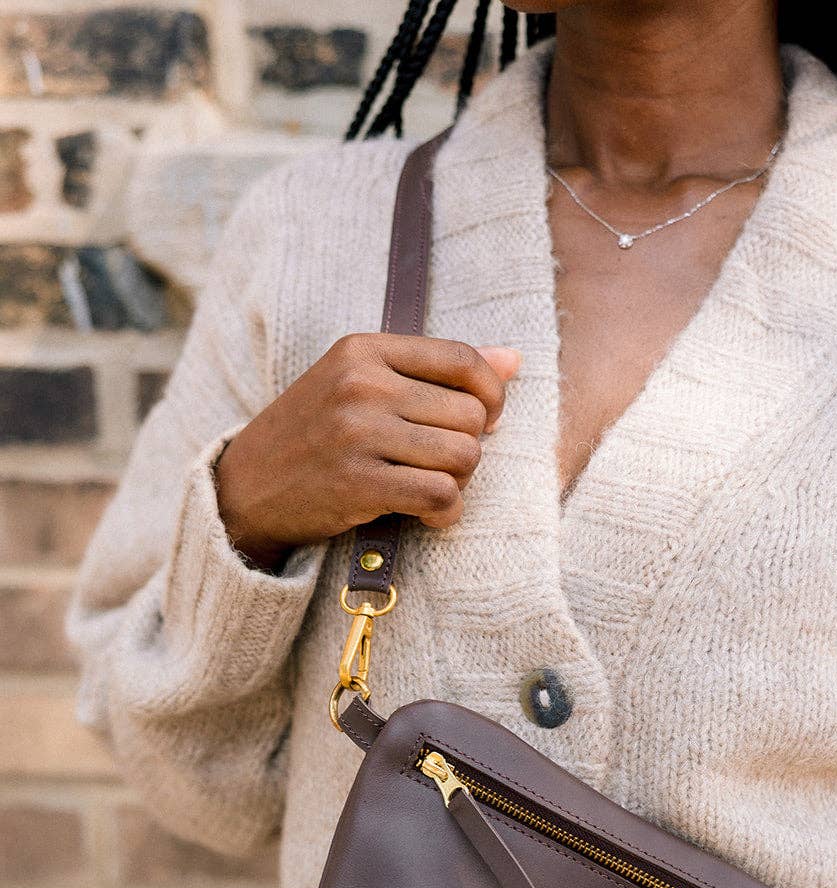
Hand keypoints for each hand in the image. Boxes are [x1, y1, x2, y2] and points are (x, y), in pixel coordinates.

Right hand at [215, 335, 521, 569]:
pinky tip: (429, 515)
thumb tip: (515, 359)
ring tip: (433, 487)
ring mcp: (357, 435)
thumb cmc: (315, 433)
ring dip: (460, 482)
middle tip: (441, 464)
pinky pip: (440, 495)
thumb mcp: (362, 383)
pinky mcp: (358, 485)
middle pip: (469, 414)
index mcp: (364, 350)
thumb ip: (435, 369)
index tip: (485, 419)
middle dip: (468, 447)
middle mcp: (361, 385)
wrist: (248, 487)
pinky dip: (446, 513)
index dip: (492, 394)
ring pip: (464, 456)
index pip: (462, 359)